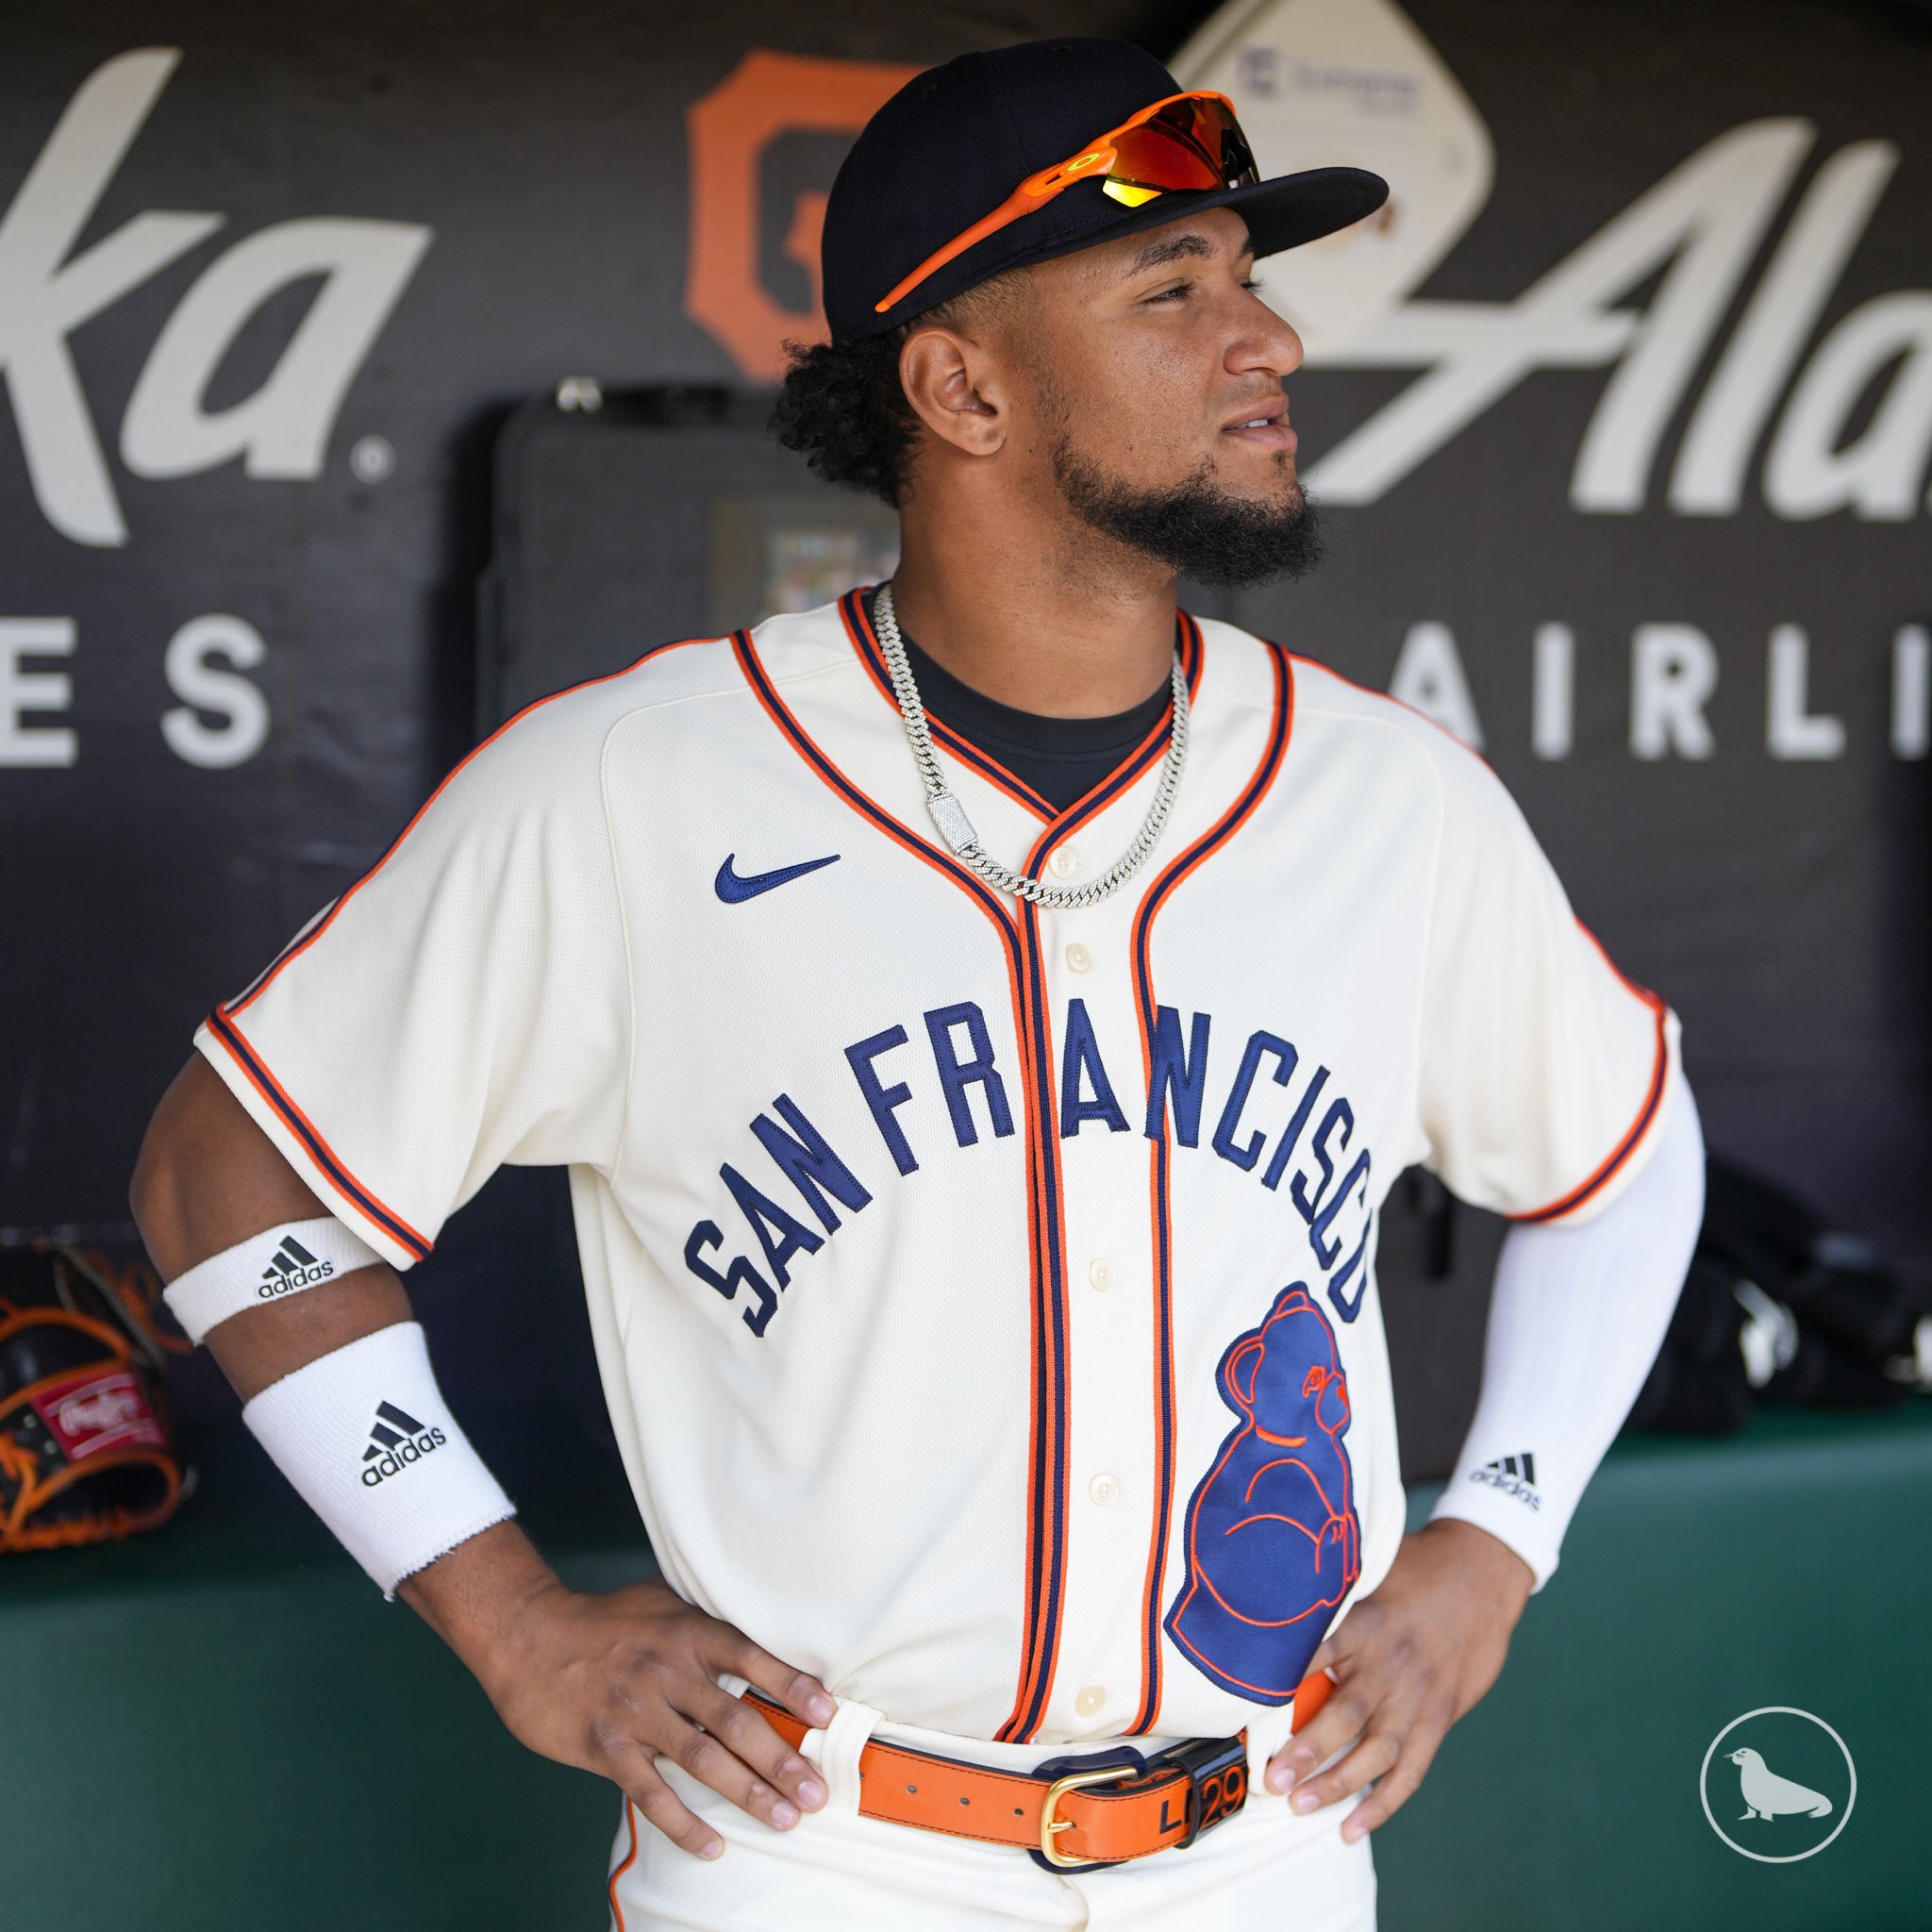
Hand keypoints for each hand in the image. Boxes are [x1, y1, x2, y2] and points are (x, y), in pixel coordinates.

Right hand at [476, 1573, 837, 1859]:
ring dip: (747, 1793)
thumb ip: (705, 1618)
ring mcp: (635, 1711)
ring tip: (784, 1819)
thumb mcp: (660, 1600)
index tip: (827, 1715)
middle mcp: (667, 1671)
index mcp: (687, 1632)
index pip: (751, 1658)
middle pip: (735, 1720)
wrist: (528, 1635)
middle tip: (817, 1793)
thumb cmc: (604, 1620)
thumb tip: (763, 1624)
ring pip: (702, 1760)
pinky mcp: (605, 1747)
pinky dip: (684, 1824)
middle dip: (781, 1760)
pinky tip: (713, 1845)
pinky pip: (652, 1794)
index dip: (791, 1686)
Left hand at [1264, 1518, 1534, 1842]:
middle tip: (1271, 1779)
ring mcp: (1418, 1697)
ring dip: (1338, 1783)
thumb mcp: (1371, 1566)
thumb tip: (1275, 1600)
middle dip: (1306, 1751)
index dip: (1282, 1685)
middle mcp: (1390, 1665)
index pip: (1316, 1658)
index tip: (1246, 1711)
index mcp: (1367, 1622)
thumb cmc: (1418, 1568)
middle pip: (1345, 1715)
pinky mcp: (1440, 1717)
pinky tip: (1353, 1826)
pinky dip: (1383, 1802)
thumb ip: (1331, 1593)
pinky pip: (1411, 1769)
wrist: (1484, 1575)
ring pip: (1376, 1752)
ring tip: (1300, 1804)